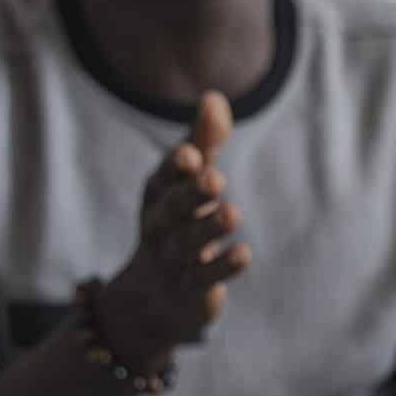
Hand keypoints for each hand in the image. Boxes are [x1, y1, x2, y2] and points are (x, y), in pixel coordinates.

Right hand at [98, 92, 250, 368]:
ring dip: (209, 228)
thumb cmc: (177, 222)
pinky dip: (223, 267)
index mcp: (159, 196)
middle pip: (173, 209)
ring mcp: (175, 260)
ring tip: (233, 213)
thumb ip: (203, 142)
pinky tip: (243, 254)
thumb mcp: (186, 182)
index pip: (165, 177)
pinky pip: (205, 279)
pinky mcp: (192, 290)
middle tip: (215, 178)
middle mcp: (162, 227)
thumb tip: (214, 97)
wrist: (151, 299)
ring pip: (189, 244)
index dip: (177, 166)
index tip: (193, 153)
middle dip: (191, 194)